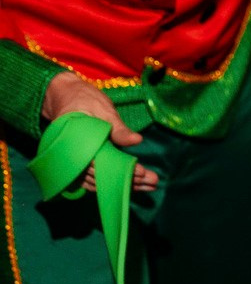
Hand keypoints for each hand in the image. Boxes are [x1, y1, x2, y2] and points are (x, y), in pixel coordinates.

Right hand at [42, 72, 157, 192]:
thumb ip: (118, 128)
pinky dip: (114, 184)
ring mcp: (74, 164)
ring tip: (150, 186)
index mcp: (76, 144)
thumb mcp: (103, 109)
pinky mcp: (79, 166)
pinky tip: (133, 186)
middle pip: (102, 177)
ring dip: (125, 186)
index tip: (141, 172)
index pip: (100, 164)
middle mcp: (73, 158)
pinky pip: (96, 181)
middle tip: (153, 182)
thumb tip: (138, 140)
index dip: (120, 171)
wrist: (64, 98)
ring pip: (100, 182)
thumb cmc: (83, 100)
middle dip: (129, 181)